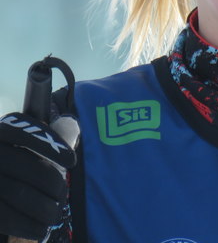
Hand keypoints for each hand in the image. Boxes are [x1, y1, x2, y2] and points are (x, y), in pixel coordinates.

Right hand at [0, 112, 78, 239]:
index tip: (72, 161)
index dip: (49, 146)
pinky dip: (27, 226)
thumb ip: (48, 136)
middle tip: (63, 194)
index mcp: (2, 133)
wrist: (0, 189)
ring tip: (55, 213)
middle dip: (51, 181)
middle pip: (23, 165)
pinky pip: (5, 217)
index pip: (23, 133)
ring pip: (15, 191)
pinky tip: (41, 230)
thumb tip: (72, 126)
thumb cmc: (17, 167)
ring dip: (43, 206)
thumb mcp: (28, 146)